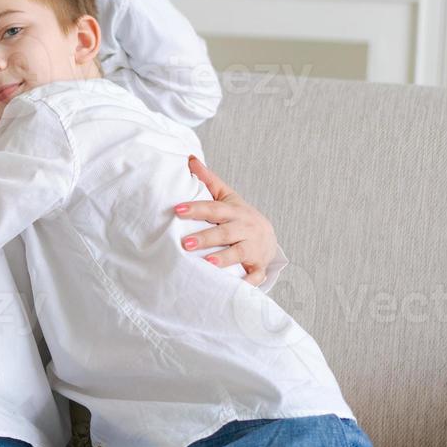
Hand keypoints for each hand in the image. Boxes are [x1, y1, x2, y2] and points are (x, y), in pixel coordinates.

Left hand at [176, 155, 277, 286]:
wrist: (269, 236)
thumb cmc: (239, 216)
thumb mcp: (227, 197)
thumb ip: (208, 180)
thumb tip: (190, 158)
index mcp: (235, 212)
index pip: (214, 209)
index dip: (196, 208)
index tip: (177, 210)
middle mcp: (246, 229)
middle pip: (225, 233)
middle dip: (206, 238)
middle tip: (184, 243)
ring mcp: (254, 248)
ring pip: (239, 254)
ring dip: (224, 259)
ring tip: (207, 264)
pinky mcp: (259, 267)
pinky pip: (255, 276)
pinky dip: (247, 283)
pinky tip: (235, 288)